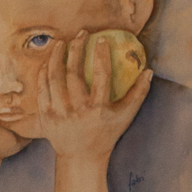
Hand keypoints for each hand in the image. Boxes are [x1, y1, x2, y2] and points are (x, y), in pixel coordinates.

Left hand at [35, 33, 152, 191]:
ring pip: (54, 78)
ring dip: (56, 57)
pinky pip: (42, 88)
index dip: (102, 56)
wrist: (81, 156)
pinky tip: (49, 60)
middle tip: (81, 34)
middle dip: (76, 50)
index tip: (102, 40)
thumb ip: (138, 93)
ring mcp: (59, 114)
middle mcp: (78, 111)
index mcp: (98, 110)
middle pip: (73, 74)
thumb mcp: (125, 116)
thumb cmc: (106, 132)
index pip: (101, 77)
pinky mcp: (45, 116)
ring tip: (61, 42)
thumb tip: (149, 71)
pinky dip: (44, 72)